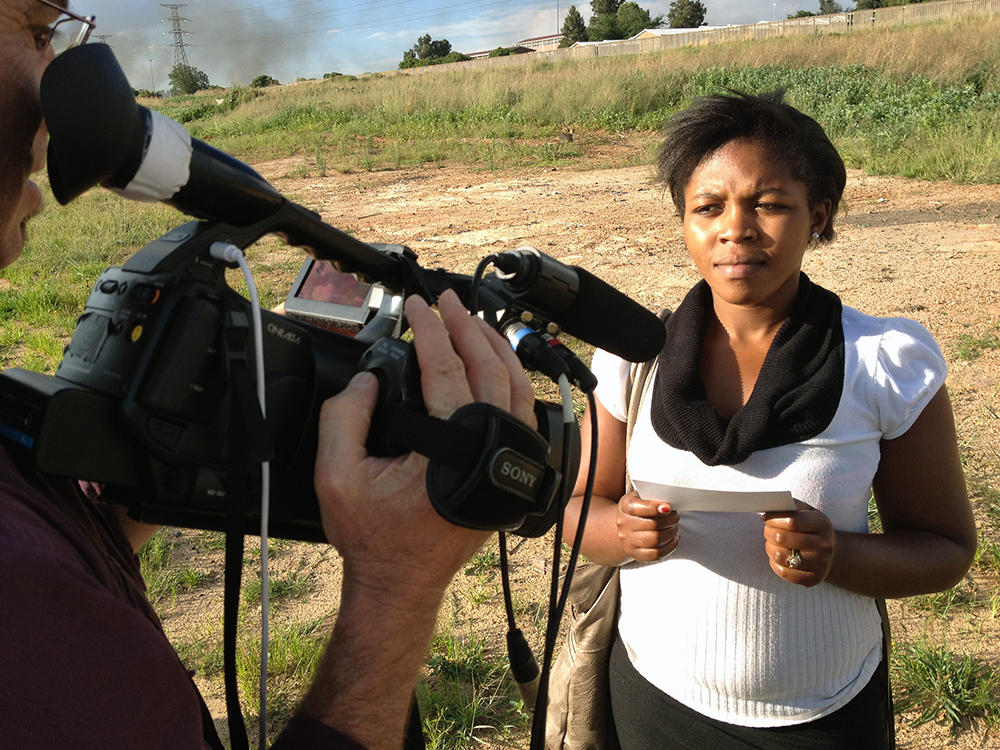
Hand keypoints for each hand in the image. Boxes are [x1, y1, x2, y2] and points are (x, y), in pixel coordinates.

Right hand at [313, 288, 535, 600]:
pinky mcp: (509, 473)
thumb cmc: (374, 537)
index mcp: (448, 449)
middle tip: (448, 302)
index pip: (444, 370)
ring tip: (473, 322)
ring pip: (515, 388)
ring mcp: (504, 463)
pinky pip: (522, 413)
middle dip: (468, 327)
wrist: (401, 582)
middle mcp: (486, 452)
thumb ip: (344, 417)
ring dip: (495, 349)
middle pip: (488, 370)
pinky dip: (511, 380)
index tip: (417, 306)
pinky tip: (496, 366)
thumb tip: (368, 379)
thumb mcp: (336, 475)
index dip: (430, 331)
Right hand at [616, 491, 679, 561]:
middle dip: (670, 520)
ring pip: (655, 540)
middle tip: (676, 516)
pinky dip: (669, 547)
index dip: (654, 508)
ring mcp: (628, 540)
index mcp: (625, 506)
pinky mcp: (635, 554)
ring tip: (674, 527)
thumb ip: (655, 497)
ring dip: (671, 533)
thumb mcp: (643, 497)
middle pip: (651, 524)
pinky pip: (655, 554)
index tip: (668, 507)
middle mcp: (623, 524)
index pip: (636, 507)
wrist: (627, 525)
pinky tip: (674, 539)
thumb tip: (670, 505)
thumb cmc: (641, 508)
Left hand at [762, 500, 835, 586]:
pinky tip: (778, 557)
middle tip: (767, 530)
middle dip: (768, 532)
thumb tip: (769, 505)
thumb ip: (790, 505)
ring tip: (771, 543)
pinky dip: (775, 563)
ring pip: (780, 556)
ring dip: (769, 547)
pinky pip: (784, 572)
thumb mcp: (807, 512)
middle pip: (782, 538)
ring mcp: (819, 564)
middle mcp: (823, 545)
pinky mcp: (812, 579)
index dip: (773, 518)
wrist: (832, 554)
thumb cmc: (812, 528)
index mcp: (822, 524)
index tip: (765, 518)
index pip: (792, 521)